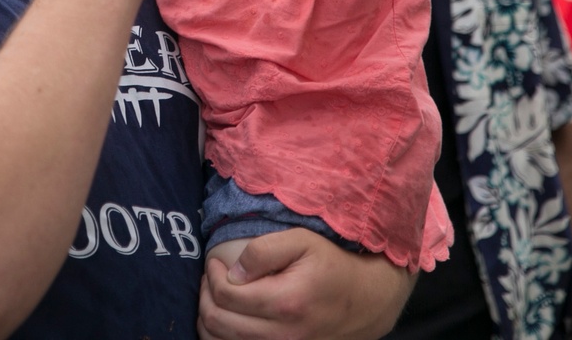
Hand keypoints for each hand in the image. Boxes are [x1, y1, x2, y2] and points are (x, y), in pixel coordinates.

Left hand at [198, 229, 414, 339]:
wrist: (366, 300)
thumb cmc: (332, 265)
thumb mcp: (302, 241)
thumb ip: (264, 250)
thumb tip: (234, 271)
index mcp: (285, 302)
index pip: (226, 295)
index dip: (213, 275)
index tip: (216, 262)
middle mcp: (282, 335)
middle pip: (218, 322)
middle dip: (205, 296)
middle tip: (212, 277)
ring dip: (209, 318)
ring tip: (217, 296)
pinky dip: (222, 337)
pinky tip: (228, 317)